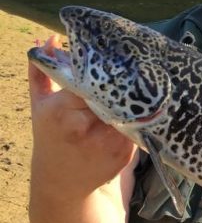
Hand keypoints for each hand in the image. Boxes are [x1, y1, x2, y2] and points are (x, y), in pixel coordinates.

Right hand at [29, 35, 135, 196]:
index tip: (110, 58)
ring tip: (141, 84)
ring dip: (132, 98)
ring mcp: (106, 142)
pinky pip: (136, 125)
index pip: (89, 79)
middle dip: (119, 81)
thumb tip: (49, 39)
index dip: (101, 69)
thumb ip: (41, 71)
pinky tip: (138, 109)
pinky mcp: (124, 154)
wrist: (61, 183)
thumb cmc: (50, 137)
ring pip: (128, 108)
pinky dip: (137, 116)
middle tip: (133, 64)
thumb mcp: (40, 105)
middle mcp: (84, 127)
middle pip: (111, 92)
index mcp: (61, 110)